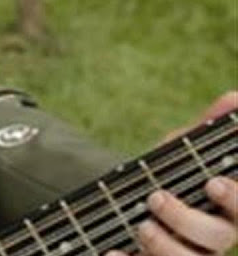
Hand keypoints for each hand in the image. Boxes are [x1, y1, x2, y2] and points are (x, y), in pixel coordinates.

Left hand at [108, 92, 237, 255]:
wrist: (134, 203)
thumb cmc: (170, 176)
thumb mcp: (183, 151)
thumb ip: (206, 129)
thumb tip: (233, 97)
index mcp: (229, 211)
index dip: (236, 199)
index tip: (212, 183)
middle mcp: (215, 239)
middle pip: (217, 239)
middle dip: (188, 220)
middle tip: (156, 197)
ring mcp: (188, 255)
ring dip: (164, 245)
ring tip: (140, 225)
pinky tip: (111, 252)